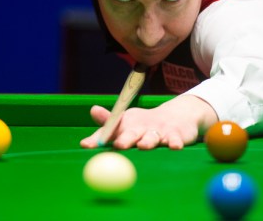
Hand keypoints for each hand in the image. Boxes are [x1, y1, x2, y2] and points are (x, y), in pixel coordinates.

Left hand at [80, 95, 217, 149]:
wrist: (177, 116)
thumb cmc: (145, 124)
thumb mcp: (126, 124)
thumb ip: (107, 127)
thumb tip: (85, 132)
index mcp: (127, 124)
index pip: (111, 129)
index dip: (100, 137)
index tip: (87, 145)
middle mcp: (142, 127)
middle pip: (132, 133)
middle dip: (126, 138)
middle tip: (119, 144)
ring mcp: (159, 130)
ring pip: (153, 137)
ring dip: (148, 141)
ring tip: (144, 145)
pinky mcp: (176, 134)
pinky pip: (175, 139)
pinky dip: (174, 142)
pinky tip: (174, 146)